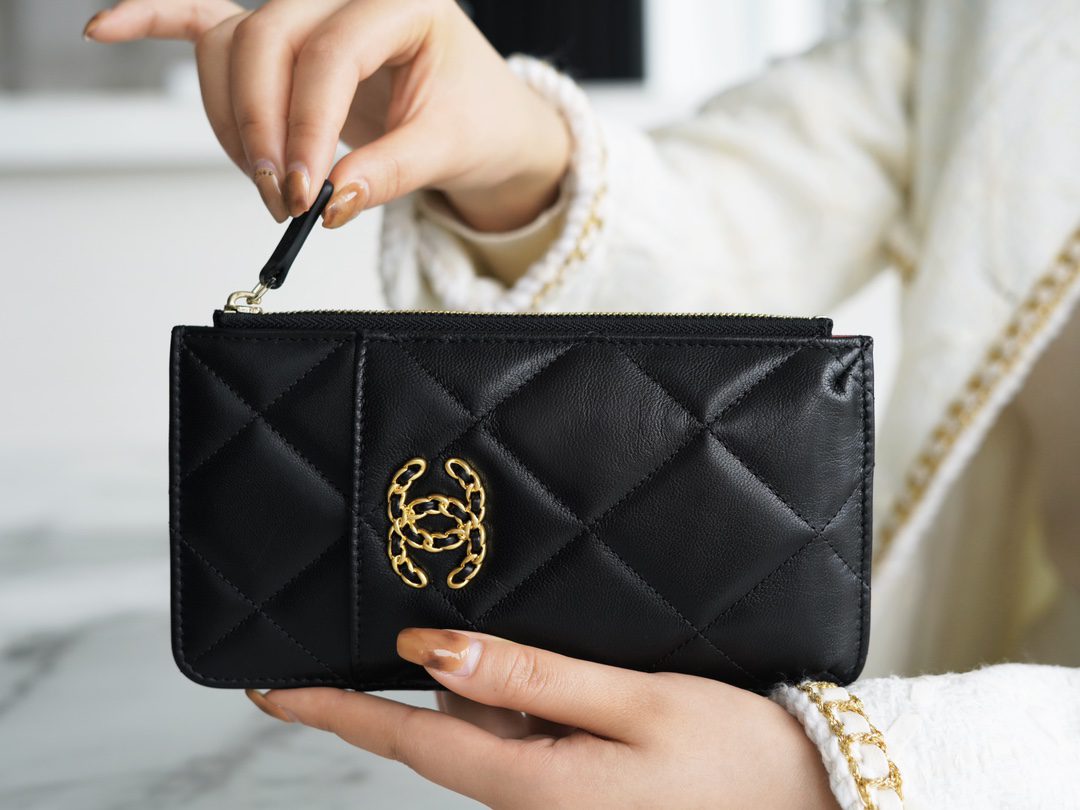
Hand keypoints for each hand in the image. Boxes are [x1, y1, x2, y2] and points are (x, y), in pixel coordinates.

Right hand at [83, 0, 570, 230]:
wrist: (485, 118)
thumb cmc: (477, 118)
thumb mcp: (451, 147)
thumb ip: (390, 172)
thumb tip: (332, 202)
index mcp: (404, 2)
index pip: (330, 55)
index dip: (306, 127)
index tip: (302, 194)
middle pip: (268, 41)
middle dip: (263, 129)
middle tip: (281, 199)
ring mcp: (310, 10)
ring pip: (235, 43)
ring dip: (232, 118)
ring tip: (266, 182)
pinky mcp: (285, 36)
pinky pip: (209, 19)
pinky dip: (156, 21)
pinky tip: (106, 30)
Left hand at [244, 628, 837, 808]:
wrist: (806, 801)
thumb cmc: (730, 756)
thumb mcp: (631, 702)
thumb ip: (525, 676)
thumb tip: (428, 651)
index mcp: (531, 787)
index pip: (404, 741)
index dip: (330, 709)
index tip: (268, 684)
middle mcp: (528, 801)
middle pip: (450, 723)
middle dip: (457, 673)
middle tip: (505, 627)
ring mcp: (551, 798)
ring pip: (489, 725)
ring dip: (509, 685)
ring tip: (594, 676)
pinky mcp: (573, 788)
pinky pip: (526, 735)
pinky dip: (535, 700)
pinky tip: (590, 691)